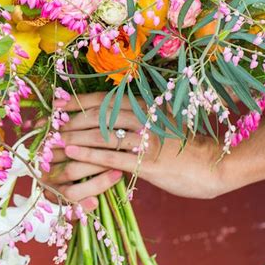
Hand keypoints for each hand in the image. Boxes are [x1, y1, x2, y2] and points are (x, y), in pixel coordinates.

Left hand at [47, 92, 224, 206]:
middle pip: (99, 115)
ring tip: (54, 142)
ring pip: (102, 134)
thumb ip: (141, 116)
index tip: (58, 105)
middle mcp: (144, 117)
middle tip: (50, 126)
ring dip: (75, 138)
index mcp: (147, 105)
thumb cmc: (187, 146)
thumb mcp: (165, 122)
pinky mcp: (147, 161)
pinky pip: (113, 157)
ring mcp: (146, 138)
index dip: (79, 101)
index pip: (106, 99)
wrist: (214, 165)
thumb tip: (115, 116)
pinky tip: (73, 155)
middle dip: (71, 120)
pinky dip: (89, 155)